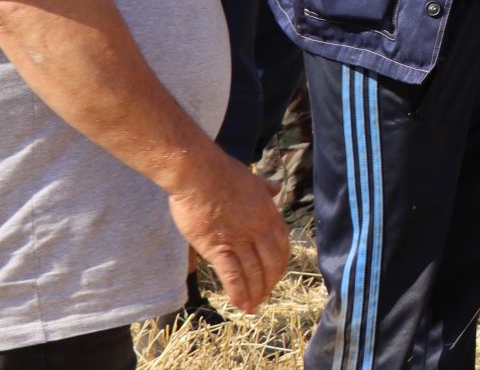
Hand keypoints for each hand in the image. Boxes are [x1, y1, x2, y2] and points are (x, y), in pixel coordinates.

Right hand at [166, 150, 289, 312]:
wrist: (198, 173)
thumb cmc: (222, 173)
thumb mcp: (252, 179)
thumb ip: (265, 188)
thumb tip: (276, 187)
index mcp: (269, 214)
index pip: (282, 246)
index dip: (280, 265)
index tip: (276, 275)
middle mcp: (258, 230)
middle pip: (270, 263)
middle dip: (269, 283)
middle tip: (265, 296)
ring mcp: (239, 240)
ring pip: (253, 273)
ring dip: (255, 293)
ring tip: (253, 307)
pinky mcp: (217, 248)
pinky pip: (232, 275)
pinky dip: (238, 292)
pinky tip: (240, 304)